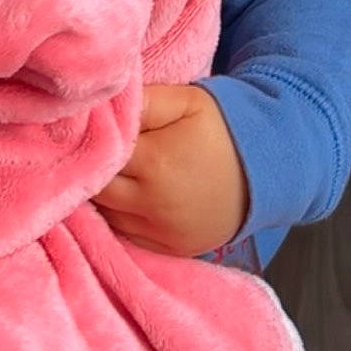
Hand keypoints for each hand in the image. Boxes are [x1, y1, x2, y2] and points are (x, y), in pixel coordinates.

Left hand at [90, 83, 250, 257]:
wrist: (271, 168)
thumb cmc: (223, 127)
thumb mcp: (186, 101)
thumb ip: (142, 101)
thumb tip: (99, 105)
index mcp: (154, 164)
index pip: (96, 153)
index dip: (85, 138)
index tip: (80, 126)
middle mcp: (153, 206)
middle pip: (94, 189)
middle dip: (88, 169)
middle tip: (86, 148)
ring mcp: (162, 233)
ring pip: (106, 214)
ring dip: (101, 194)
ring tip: (106, 170)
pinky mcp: (170, 249)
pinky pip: (126, 234)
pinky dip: (119, 216)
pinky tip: (125, 194)